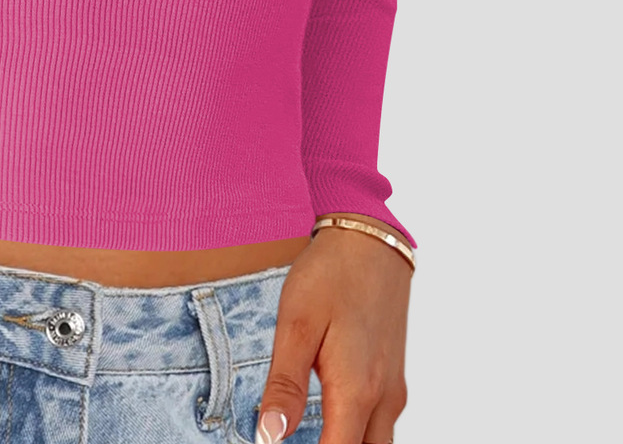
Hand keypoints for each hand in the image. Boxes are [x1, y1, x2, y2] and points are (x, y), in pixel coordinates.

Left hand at [254, 220, 409, 442]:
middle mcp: (383, 400)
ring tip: (311, 435)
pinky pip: (381, 427)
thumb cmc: (330, 276)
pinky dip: (359, 436)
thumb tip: (269, 438)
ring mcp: (393, 390)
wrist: (370, 241)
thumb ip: (285, 386)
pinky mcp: (394, 379)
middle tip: (293, 439)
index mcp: (356, 392)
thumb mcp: (296, 325)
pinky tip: (332, 425)